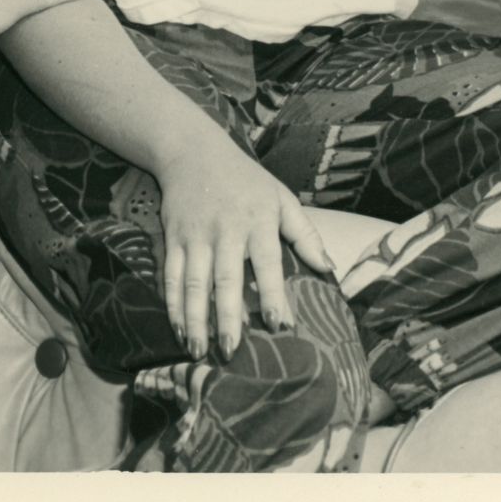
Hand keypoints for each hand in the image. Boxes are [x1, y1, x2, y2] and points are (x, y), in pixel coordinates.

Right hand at [153, 129, 333, 359]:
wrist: (193, 151)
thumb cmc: (246, 180)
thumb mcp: (281, 198)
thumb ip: (305, 234)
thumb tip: (329, 269)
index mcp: (258, 220)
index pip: (268, 262)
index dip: (273, 294)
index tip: (279, 325)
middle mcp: (226, 229)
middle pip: (226, 278)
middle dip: (227, 316)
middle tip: (231, 350)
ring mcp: (196, 234)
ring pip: (193, 281)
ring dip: (195, 318)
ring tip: (198, 350)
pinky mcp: (173, 237)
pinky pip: (171, 275)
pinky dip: (172, 303)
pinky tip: (177, 328)